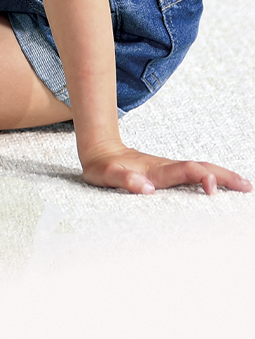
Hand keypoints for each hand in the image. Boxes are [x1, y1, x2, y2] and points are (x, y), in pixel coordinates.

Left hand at [79, 143, 251, 194]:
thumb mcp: (106, 175)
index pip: (183, 171)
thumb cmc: (102, 166)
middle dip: (223, 176)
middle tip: (245, 186)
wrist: (98, 150)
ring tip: (244, 185)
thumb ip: (123, 179)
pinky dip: (212, 176)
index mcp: (155, 170)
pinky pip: (194, 173)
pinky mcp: (168, 171)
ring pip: (200, 169)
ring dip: (222, 176)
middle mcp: (166, 167)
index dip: (199, 176)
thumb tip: (146, 188)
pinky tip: (222, 185)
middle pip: (199, 168)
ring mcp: (168, 168)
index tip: (212, 187)